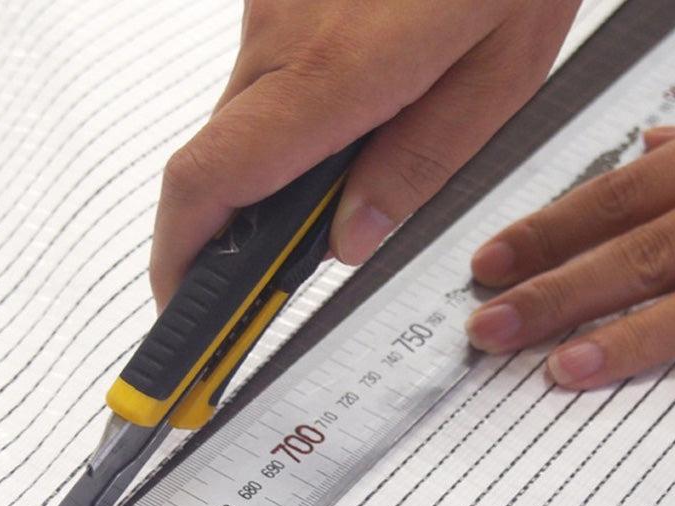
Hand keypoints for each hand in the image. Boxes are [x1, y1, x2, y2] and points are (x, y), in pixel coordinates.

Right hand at [149, 0, 580, 307]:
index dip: (177, 257)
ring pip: (241, 121)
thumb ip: (416, 166)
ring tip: (345, 171)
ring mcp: (271, 4)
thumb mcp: (497, 73)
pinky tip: (348, 108)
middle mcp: (280, 33)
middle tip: (266, 273)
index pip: (207, 183)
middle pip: (217, 163)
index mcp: (333, 71)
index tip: (179, 306)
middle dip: (228, 232)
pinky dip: (285, 120)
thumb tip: (350, 239)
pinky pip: (263, 77)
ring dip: (269, 170)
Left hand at [465, 126, 674, 389]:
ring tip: (561, 368)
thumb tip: (647, 143)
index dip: (545, 235)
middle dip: (554, 295)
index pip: (614, 201)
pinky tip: (626, 380)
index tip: (485, 265)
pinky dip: (664, 354)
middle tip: (487, 329)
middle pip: (634, 255)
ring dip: (620, 340)